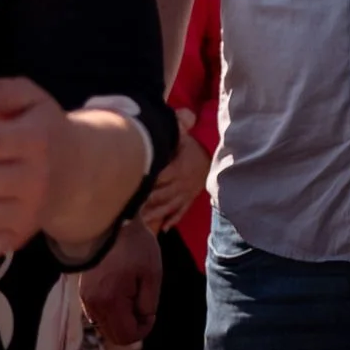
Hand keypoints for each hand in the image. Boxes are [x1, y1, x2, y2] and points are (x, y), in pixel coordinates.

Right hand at [80, 219, 161, 345]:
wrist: (110, 224)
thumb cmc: (135, 246)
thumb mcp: (152, 273)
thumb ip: (147, 302)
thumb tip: (143, 319)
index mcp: (111, 302)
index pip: (126, 336)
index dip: (144, 329)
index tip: (152, 312)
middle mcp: (93, 306)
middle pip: (114, 335)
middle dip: (133, 325)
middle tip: (144, 304)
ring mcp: (86, 300)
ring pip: (105, 326)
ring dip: (122, 318)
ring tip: (134, 294)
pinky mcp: (84, 293)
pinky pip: (98, 313)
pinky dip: (112, 310)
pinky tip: (122, 292)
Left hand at [138, 110, 207, 232]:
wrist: (220, 156)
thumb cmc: (198, 146)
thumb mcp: (186, 138)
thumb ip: (175, 131)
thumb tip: (167, 120)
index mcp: (178, 168)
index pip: (157, 178)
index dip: (145, 183)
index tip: (130, 186)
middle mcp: (181, 184)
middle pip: (160, 195)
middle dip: (145, 202)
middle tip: (128, 208)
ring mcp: (186, 193)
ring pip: (168, 207)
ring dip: (154, 214)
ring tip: (140, 222)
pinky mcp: (191, 198)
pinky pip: (181, 212)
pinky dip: (172, 220)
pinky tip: (163, 228)